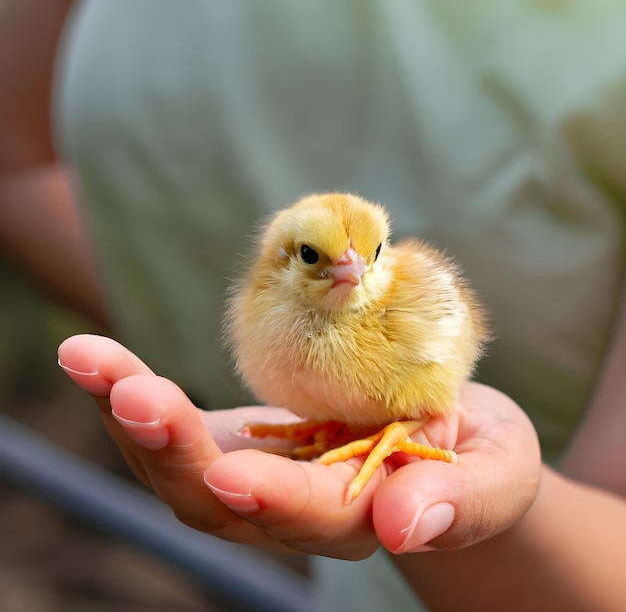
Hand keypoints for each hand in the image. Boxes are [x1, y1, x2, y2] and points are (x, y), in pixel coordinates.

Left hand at [58, 334, 540, 558]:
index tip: (236, 476)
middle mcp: (294, 510)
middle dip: (173, 450)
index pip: (312, 520)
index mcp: (362, 519)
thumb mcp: (494, 471)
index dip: (275, 502)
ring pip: (182, 468)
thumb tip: (404, 526)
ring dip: (133, 416)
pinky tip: (100, 363)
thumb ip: (462, 502)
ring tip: (89, 360)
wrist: (444, 441)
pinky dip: (135, 397)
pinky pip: (178, 430)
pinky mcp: (239, 441)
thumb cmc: (478, 455)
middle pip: (221, 501)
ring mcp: (258, 475)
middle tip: (130, 394)